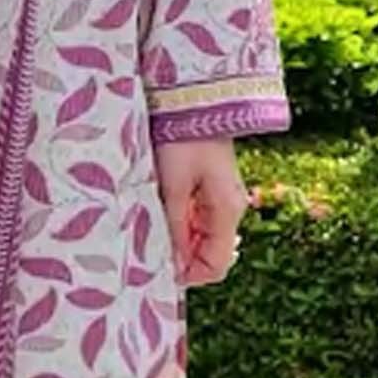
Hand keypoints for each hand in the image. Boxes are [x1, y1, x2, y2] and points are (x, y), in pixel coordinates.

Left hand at [154, 136, 248, 288]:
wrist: (194, 102)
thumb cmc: (182, 140)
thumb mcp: (173, 186)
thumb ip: (175, 227)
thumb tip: (175, 266)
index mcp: (227, 211)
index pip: (215, 266)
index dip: (188, 276)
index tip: (158, 269)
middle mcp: (230, 209)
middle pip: (207, 254)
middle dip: (180, 257)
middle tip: (147, 246)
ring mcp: (221, 199)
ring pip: (200, 238)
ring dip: (177, 239)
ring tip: (150, 225)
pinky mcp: (210, 188)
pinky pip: (196, 219)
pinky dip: (178, 222)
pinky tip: (158, 210)